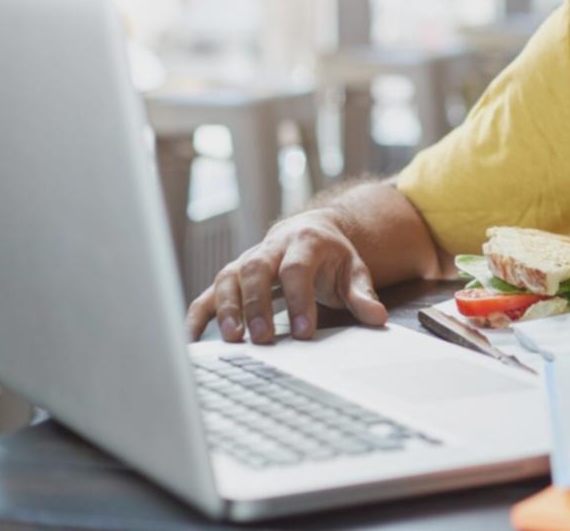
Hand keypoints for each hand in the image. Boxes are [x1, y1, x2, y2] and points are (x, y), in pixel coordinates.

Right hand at [185, 211, 388, 343]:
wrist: (311, 231)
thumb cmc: (332, 257)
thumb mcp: (354, 271)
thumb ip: (363, 294)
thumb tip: (377, 317)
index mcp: (307, 241)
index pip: (297, 268)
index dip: (298, 299)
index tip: (303, 332)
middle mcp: (272, 247)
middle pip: (256, 269)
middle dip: (257, 304)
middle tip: (263, 338)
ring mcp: (248, 259)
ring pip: (229, 276)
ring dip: (227, 308)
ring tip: (232, 338)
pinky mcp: (232, 275)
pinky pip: (209, 291)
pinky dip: (199, 313)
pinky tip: (193, 338)